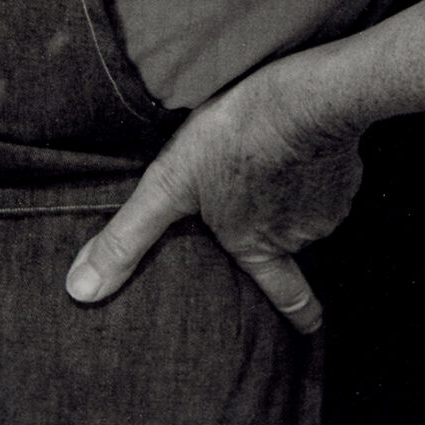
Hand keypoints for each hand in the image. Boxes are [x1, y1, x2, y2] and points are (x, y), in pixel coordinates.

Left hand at [65, 60, 362, 332]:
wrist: (303, 97)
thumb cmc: (233, 138)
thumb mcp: (166, 186)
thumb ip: (127, 239)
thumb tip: (80, 292)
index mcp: (255, 243)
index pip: (285, 294)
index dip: (299, 314)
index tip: (310, 326)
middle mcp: (296, 233)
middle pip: (286, 238)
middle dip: (276, 226)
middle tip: (260, 197)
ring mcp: (327, 204)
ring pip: (304, 201)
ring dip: (288, 184)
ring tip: (264, 152)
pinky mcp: (345, 169)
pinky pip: (326, 171)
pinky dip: (310, 160)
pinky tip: (292, 136)